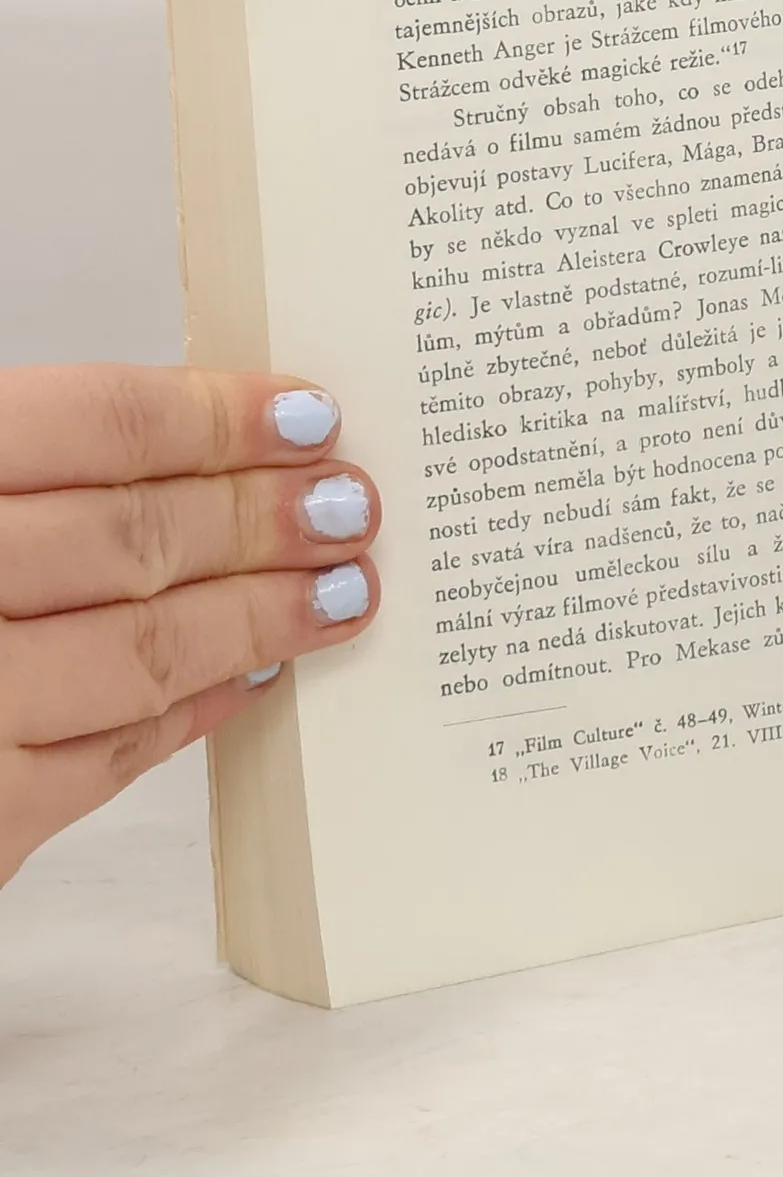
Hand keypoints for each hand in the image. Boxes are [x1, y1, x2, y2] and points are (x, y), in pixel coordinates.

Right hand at [0, 365, 381, 886]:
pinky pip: (101, 763)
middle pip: (131, 537)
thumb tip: (180, 442)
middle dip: (261, 519)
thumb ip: (19, 468)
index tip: (311, 412)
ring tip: (345, 589)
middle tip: (355, 502)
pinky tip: (251, 680)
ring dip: (259, 618)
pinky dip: (188, 716)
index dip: (216, 416)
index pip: (92, 425)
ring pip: (138, 654)